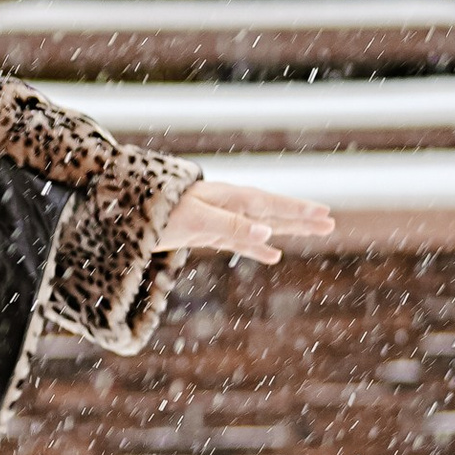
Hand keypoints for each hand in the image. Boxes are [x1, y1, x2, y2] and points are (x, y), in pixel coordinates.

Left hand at [162, 176, 334, 265]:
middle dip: (301, 217)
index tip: (325, 214)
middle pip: (272, 212)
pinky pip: (240, 240)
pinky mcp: (206, 232)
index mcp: (229, 198)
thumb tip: (268, 236)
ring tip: (315, 232)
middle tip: (330, 222)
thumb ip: (232, 226)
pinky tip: (273, 255)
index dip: (298, 210)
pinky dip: (258, 247)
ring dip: (287, 229)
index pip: (271, 205)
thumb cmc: (159, 211)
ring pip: (261, 224)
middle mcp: (227, 205)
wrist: (124, 212)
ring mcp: (217, 218)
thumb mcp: (196, 220)